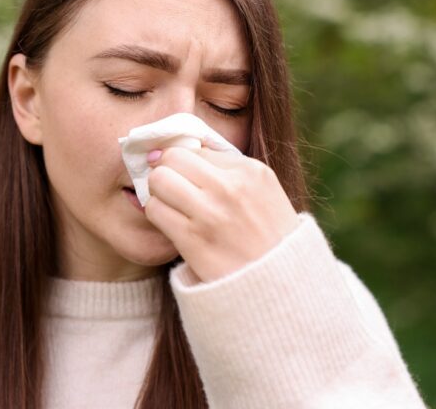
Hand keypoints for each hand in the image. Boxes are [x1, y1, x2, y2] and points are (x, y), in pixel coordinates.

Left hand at [144, 146, 301, 282]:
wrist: (280, 286)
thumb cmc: (268, 237)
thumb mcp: (262, 192)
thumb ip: (227, 169)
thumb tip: (180, 149)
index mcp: (250, 171)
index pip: (196, 149)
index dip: (185, 163)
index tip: (185, 177)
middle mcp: (231, 188)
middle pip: (172, 158)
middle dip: (167, 171)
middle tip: (172, 189)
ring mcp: (211, 214)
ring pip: (159, 180)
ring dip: (159, 193)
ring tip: (173, 207)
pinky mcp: (193, 240)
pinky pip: (155, 211)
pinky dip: (157, 215)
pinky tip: (172, 225)